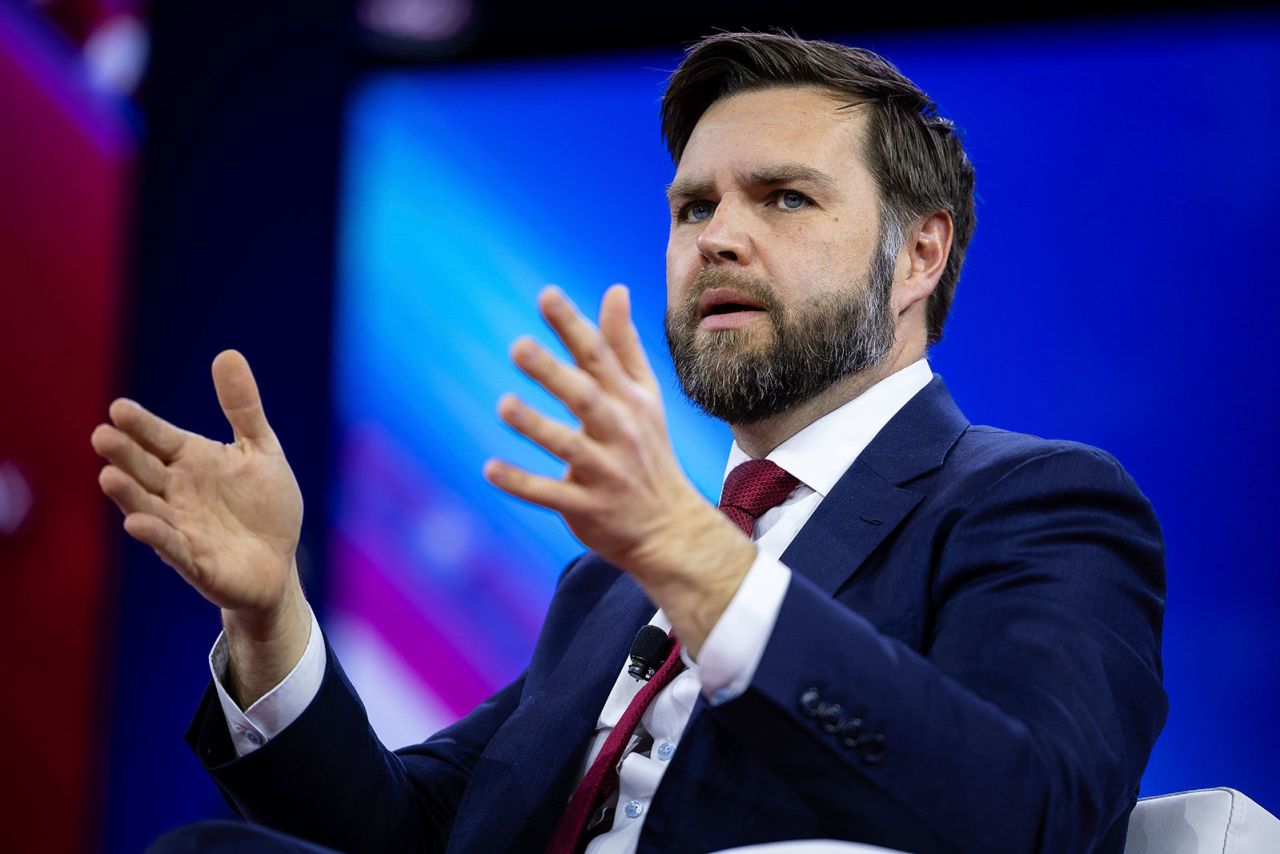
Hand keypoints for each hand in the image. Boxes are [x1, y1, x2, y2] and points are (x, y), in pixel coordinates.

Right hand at [91, 350, 308, 702]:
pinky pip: (172, 547)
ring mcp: (181, 527)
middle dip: (124, 454)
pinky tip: (138, 523)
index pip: (159, 438)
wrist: (279, 562)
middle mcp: (177, 492)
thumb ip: (243, 408)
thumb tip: (228, 353)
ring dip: (128, 494)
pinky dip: (156, 536)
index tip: (119, 408)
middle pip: (145, 470)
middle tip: (102, 435)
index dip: (141, 425)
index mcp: (191, 461)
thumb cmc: (265, 505)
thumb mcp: (261, 450)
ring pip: (147, 507)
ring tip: (109, 476)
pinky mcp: (194, 561)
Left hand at [483, 286, 754, 653]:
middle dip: (553, 372)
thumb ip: (623, 345)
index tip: (546, 295)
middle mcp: (618, 432)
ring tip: (505, 405)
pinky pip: (551, 494)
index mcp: (628, 400)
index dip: (573, 326)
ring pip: (568, 446)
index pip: (600, 357)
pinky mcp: (587, 508)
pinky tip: (489, 468)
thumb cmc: (648, 450)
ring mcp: (604, 471)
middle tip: (518, 347)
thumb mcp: (643, 396)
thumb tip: (616, 289)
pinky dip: (521, 483)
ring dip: (536, 426)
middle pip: (585, 397)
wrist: (668, 527)